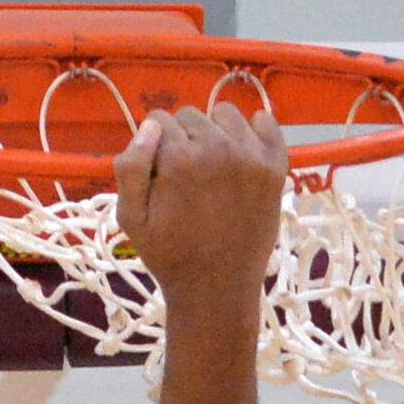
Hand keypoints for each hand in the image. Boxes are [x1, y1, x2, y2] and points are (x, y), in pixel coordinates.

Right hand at [113, 104, 288, 325]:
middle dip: (183, 139)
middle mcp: (217, 149)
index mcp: (178, 159)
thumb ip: (130, 166)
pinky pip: (265, 123)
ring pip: (225, 114)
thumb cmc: (170, 256)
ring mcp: (250, 157)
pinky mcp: (274, 168)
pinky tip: (243, 150)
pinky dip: (255, 129)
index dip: (155, 147)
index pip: (158, 121)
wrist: (216, 289)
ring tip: (213, 167)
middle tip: (187, 179)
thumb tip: (151, 127)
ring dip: (215, 132)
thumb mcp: (130, 218)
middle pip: (191, 116)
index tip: (161, 175)